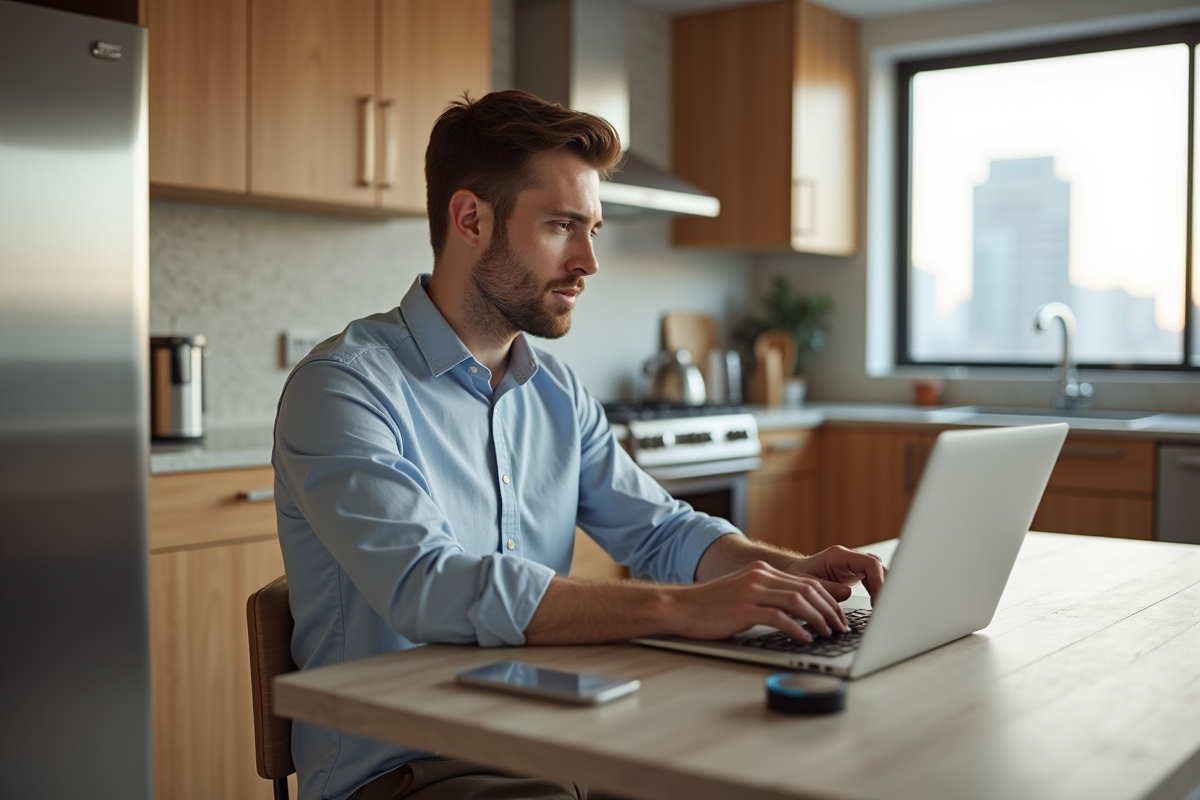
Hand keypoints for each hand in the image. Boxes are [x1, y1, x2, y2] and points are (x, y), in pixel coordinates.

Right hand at [664, 561, 850, 642]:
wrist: (680, 607)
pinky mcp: (743, 609)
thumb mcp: (745, 594)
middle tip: (841, 627)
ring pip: (798, 601)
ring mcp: (751, 591)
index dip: (828, 599)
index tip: (839, 616)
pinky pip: (779, 618)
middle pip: (807, 590)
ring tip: (829, 633)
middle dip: (830, 610)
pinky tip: (805, 639)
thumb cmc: (712, 607)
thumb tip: (799, 612)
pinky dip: (797, 629)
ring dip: (818, 619)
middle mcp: (759, 577)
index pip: (806, 582)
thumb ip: (769, 597)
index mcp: (762, 572)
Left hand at [787, 546, 886, 600]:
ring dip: (882, 590)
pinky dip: (876, 592)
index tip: (879, 600)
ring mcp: (852, 565)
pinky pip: (871, 580)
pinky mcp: (853, 574)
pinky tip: (876, 605)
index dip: (878, 581)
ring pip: (877, 573)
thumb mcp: (806, 584)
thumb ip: (827, 588)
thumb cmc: (795, 576)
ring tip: (883, 609)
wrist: (790, 574)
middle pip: (877, 567)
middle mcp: (848, 557)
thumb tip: (847, 593)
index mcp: (838, 555)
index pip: (869, 563)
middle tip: (885, 608)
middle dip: (884, 587)